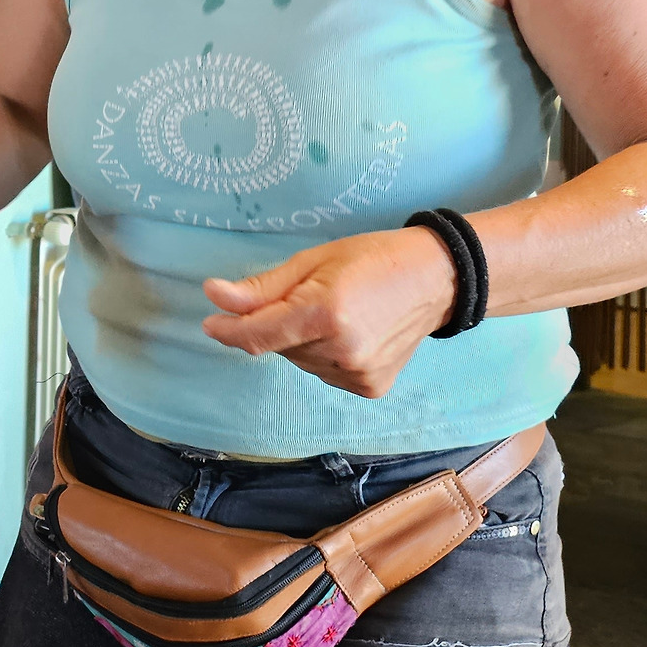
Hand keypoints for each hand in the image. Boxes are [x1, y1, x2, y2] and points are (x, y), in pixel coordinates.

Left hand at [201, 227, 458, 397]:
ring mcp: (358, 374)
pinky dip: (325, 355)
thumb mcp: (314, 260)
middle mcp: (342, 350)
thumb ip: (262, 288)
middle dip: (280, 324)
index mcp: (325, 312)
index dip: (229, 330)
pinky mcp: (370, 388)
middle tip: (312, 297)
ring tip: (338, 313)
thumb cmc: (372, 258)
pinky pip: (325, 373)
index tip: (210, 323)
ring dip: (303, 342)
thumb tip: (214, 297)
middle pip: (280, 346)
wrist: (436, 278)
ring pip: (301, 362)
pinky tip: (351, 333)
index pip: (258, 334)